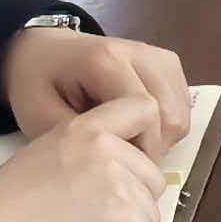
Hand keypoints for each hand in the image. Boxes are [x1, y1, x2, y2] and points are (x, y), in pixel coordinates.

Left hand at [0, 26, 189, 151]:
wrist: (43, 52)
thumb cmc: (37, 85)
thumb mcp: (39, 116)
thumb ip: (80, 138)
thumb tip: (118, 162)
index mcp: (105, 60)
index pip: (146, 111)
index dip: (139, 148)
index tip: (117, 170)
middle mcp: (139, 52)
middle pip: (171, 112)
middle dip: (153, 146)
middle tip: (122, 161)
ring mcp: (158, 55)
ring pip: (182, 109)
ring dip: (162, 137)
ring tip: (129, 145)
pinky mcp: (167, 62)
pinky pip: (183, 102)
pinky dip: (167, 124)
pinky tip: (139, 129)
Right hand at [0, 102, 170, 221]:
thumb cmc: (1, 211)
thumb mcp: (42, 159)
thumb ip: (82, 155)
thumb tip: (115, 174)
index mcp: (82, 127)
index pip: (143, 108)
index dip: (146, 142)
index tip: (127, 172)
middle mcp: (105, 145)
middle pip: (152, 175)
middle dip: (130, 205)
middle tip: (88, 221)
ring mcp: (116, 177)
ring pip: (151, 211)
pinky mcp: (121, 212)